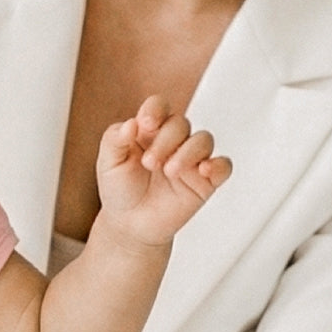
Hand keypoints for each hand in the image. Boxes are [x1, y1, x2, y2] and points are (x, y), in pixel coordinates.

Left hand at [96, 95, 230, 248]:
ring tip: (169, 171)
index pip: (159, 106)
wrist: (129, 224)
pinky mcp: (205, 181)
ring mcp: (191, 160)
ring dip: (188, 152)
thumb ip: (114, 140)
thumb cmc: (120, 189)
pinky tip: (204, 171)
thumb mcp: (108, 163)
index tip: (146, 124)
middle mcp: (173, 141)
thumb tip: (131, 123)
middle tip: (149, 163)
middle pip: (180, 124)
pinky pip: (223, 166)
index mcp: (149, 130)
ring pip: (203, 140)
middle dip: (165, 141)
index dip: (156, 109)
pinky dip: (218, 166)